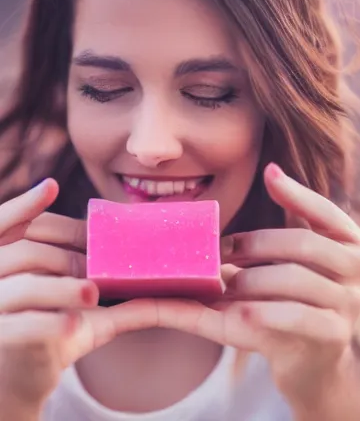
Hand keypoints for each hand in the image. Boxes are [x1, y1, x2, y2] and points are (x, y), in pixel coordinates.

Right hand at [0, 181, 165, 414]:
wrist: (26, 369)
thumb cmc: (53, 317)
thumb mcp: (71, 287)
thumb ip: (93, 264)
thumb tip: (149, 247)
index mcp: (5, 253)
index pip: (10, 222)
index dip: (27, 204)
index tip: (52, 187)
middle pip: (28, 251)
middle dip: (68, 257)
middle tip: (98, 268)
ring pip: (23, 287)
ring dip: (62, 288)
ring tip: (92, 293)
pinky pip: (21, 327)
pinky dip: (49, 323)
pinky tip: (75, 325)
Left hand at [109, 163, 359, 409]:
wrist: (312, 364)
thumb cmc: (299, 298)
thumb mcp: (302, 258)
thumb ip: (294, 219)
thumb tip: (272, 169)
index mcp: (354, 244)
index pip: (326, 211)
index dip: (297, 193)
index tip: (267, 174)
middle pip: (302, 244)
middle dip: (254, 244)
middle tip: (219, 250)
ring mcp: (350, 304)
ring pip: (291, 279)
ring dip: (247, 280)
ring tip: (221, 286)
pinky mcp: (332, 337)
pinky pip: (288, 317)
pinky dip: (257, 312)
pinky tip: (236, 314)